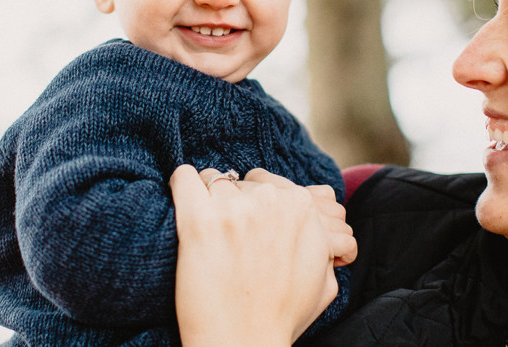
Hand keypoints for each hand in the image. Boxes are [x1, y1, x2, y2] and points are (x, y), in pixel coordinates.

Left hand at [170, 165, 345, 346]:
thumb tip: (323, 219)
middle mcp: (270, 200)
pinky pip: (183, 177)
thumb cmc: (281, 316)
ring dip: (210, 204)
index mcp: (302, 207)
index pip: (269, 183)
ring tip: (210, 238)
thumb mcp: (324, 279)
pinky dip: (181, 185)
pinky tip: (185, 206)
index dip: (258, 210)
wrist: (243, 344)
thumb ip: (327, 241)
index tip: (248, 231)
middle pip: (242, 183)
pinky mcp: (198, 220)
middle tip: (230, 242)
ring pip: (214, 180)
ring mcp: (234, 209)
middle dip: (235, 207)